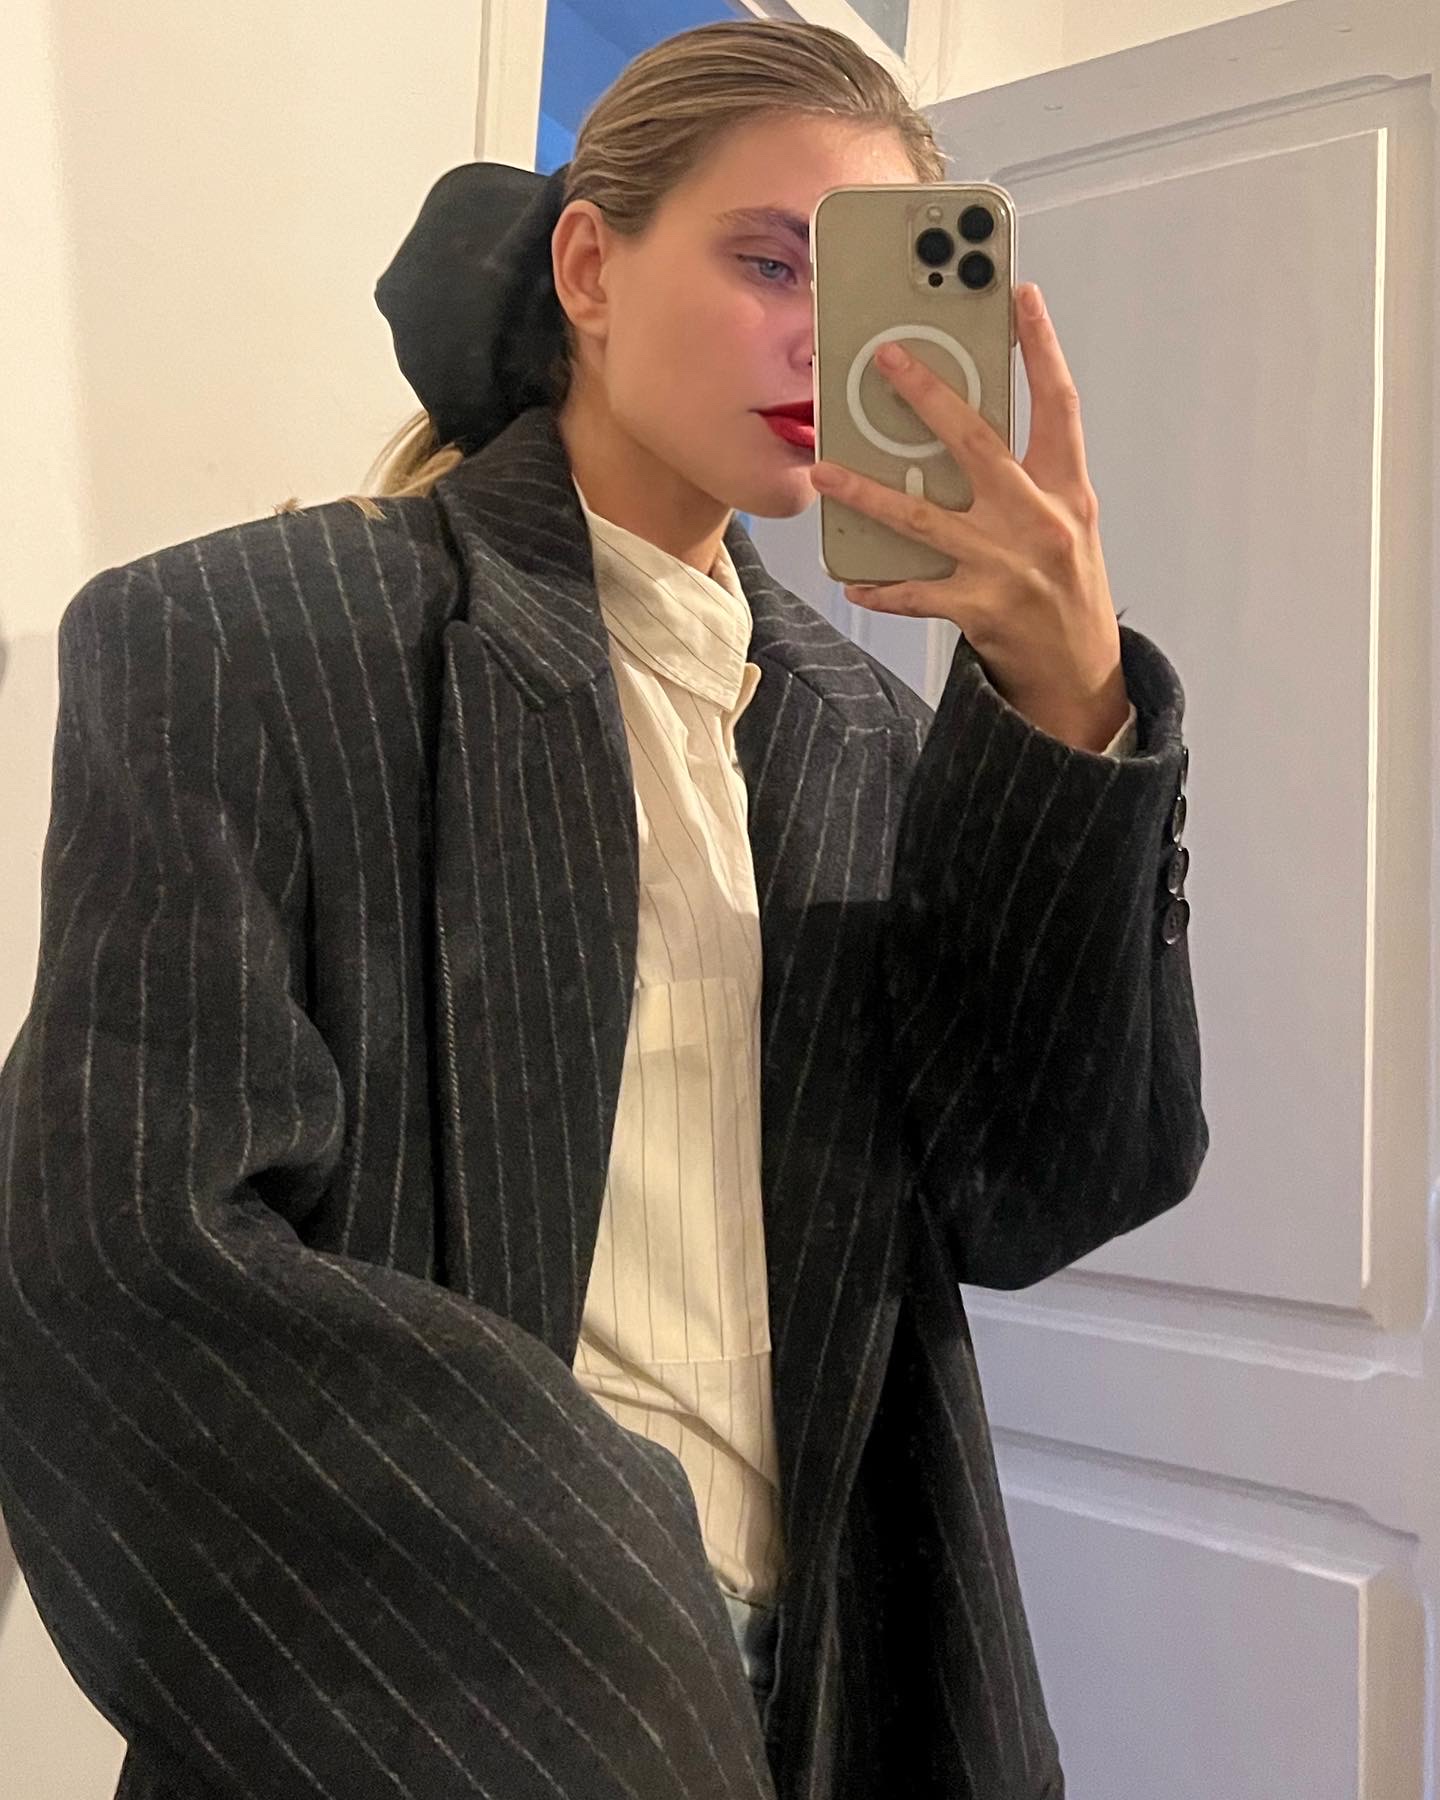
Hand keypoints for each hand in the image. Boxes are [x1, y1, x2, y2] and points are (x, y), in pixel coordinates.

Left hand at [808, 282, 1128, 752]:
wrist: (1081, 674)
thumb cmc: (1066, 587)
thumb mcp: (1065, 522)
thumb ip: (1026, 477)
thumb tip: (958, 430)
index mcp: (1067, 490)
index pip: (1059, 405)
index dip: (1043, 348)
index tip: (1021, 295)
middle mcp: (1039, 520)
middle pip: (976, 444)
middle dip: (928, 397)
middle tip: (886, 360)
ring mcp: (1007, 565)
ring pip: (923, 518)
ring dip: (867, 493)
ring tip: (825, 469)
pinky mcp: (980, 609)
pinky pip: (916, 593)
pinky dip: (882, 586)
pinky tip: (852, 579)